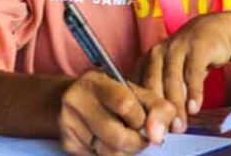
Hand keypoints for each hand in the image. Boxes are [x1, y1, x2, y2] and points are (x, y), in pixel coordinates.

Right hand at [58, 70, 176, 155]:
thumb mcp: (134, 92)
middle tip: (140, 137)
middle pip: (118, 136)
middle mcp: (77, 99)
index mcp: (96, 81)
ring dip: (125, 151)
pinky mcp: (67, 143)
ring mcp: (68, 122)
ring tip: (125, 138)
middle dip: (137, 142)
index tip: (144, 122)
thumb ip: (156, 107)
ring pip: (109, 152)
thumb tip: (163, 133)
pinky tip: (107, 141)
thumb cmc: (111, 95)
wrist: (72, 98)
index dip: (141, 120)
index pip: (125, 105)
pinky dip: (109, 154)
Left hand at [139, 12, 230, 129]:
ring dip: (176, 106)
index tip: (146, 130)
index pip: (138, 86)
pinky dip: (194, 92)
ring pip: (172, 80)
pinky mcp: (197, 46)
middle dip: (156, 112)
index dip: (141, 110)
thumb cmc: (190, 58)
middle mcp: (158, 52)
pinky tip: (195, 108)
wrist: (217, 31)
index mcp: (147, 60)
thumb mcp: (172, 73)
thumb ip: (163, 94)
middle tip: (160, 133)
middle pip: (153, 84)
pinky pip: (194, 72)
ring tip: (180, 126)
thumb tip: (155, 125)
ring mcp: (178, 47)